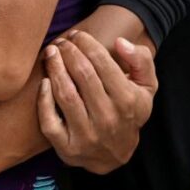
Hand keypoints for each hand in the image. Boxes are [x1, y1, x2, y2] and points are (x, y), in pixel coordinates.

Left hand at [37, 32, 156, 173]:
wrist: (116, 155)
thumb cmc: (128, 111)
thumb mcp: (146, 87)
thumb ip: (141, 60)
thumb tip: (120, 42)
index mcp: (128, 101)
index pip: (102, 62)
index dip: (86, 43)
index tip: (77, 35)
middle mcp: (108, 119)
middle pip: (82, 74)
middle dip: (69, 52)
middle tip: (61, 42)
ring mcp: (87, 136)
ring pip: (65, 94)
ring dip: (54, 68)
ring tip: (50, 53)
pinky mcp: (67, 148)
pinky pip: (49, 121)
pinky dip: (43, 99)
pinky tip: (44, 82)